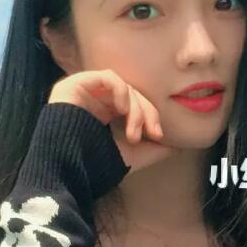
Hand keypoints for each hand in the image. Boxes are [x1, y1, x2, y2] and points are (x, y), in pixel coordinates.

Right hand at [49, 69, 176, 171]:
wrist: (68, 169)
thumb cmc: (96, 165)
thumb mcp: (131, 156)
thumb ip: (154, 149)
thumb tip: (178, 146)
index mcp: (106, 114)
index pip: (135, 105)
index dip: (150, 117)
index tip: (158, 136)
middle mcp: (95, 100)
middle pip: (131, 94)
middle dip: (146, 113)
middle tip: (150, 133)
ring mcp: (85, 91)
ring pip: (122, 86)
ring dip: (135, 107)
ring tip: (133, 131)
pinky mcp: (75, 84)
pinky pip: (107, 77)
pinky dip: (121, 91)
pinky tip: (121, 110)